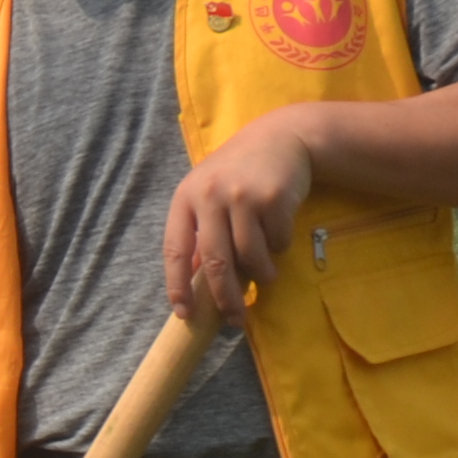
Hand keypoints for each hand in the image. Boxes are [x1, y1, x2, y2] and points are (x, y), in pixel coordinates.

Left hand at [162, 112, 319, 327]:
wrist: (282, 137)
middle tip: (235, 320)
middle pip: (217, 263)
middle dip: (226, 298)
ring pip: (250, 256)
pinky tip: (278, 235)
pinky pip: (277, 242)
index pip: (175, 250)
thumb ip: (200, 232)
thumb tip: (194, 283)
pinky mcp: (274, 198)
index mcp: (186, 196)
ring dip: (261, 275)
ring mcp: (242, 195)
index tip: (185, 314)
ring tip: (266, 274)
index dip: (178, 285)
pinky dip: (280, 248)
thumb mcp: (209, 193)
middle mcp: (210, 194)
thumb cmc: (239, 173)